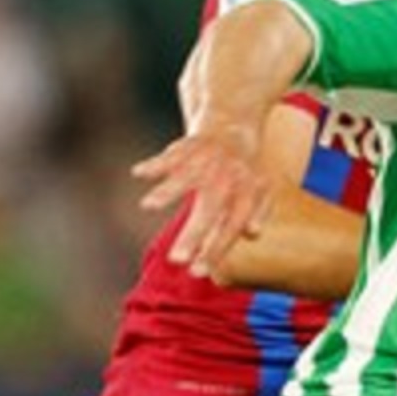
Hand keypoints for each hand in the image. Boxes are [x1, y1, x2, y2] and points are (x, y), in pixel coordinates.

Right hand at [131, 127, 271, 280]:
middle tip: (176, 260)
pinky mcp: (189, 146)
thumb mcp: (258, 191)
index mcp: (244, 193)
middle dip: (193, 234)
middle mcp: (226, 178)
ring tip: (147, 206)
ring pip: (186, 177)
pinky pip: (171, 154)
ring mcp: (206, 161)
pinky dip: (155, 163)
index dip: (214, 250)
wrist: (235, 122)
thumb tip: (254, 233)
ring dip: (168, 190)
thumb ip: (255, 213)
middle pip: (209, 209)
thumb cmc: (243, 170)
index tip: (197, 273)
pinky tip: (137, 173)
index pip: (230, 227)